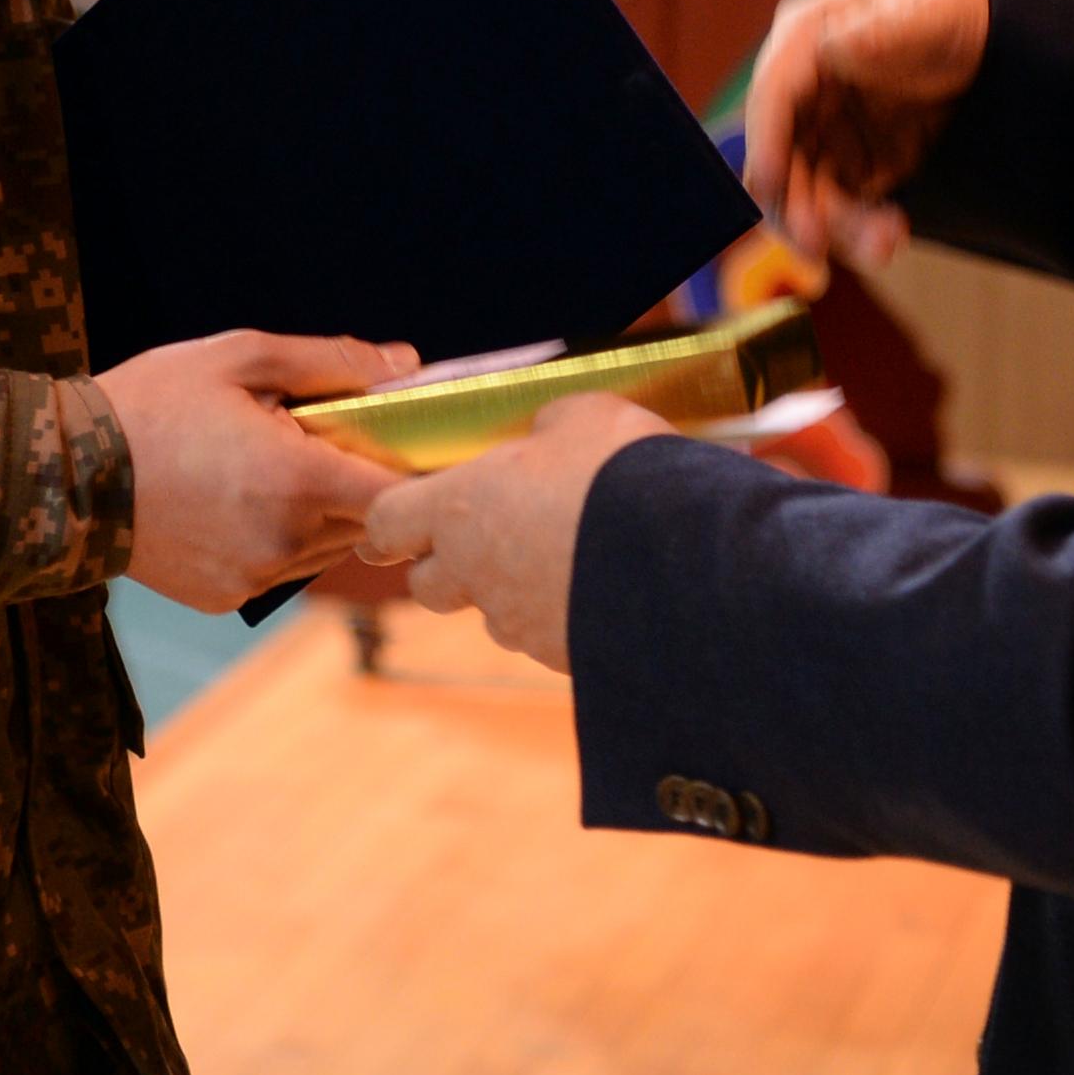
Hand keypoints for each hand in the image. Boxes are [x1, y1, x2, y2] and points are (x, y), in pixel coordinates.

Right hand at [96, 330, 413, 611]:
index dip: (419, 471)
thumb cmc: (151, 403)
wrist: (61, 475)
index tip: (419, 446)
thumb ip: (331, 363)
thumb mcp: (239, 358)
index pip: (399, 494)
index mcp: (297, 482)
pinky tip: (233, 502)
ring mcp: (256, 577)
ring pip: (327, 548)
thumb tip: (407, 365)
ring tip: (269, 467)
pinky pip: (281, 567)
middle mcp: (284, 541)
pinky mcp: (228, 599)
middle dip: (360, 482)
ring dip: (320, 513)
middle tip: (326, 439)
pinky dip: (277, 538)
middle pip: (367, 521)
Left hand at [354, 392, 673, 673]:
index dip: (390, 518)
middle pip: (428, 584)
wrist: (688, 560)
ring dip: (514, 590)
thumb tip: (544, 437)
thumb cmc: (622, 472)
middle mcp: (477, 573)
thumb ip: (545, 428)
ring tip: (567, 556)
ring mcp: (520, 624)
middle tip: (488, 534)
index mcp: (461, 507)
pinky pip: (548, 636)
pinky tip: (605, 586)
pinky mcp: (563, 657)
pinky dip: (565, 614)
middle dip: (448, 564)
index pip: (385, 522)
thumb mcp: (583, 417)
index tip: (398, 515)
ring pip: (493, 614)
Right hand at [734, 0, 989, 275]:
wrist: (992, 45)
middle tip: (816, 245)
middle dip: (795, 204)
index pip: (773, 94)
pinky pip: (845, 209)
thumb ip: (883, 32)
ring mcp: (826, 132)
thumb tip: (837, 46)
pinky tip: (892, 233)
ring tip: (883, 244)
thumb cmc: (951, 13)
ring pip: (809, 194)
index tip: (768, 185)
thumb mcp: (926, 16)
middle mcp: (804, 91)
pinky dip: (863, 229)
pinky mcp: (854, 166)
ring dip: (837, 227)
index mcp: (805, 40)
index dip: (765, 141)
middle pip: (780, 157)